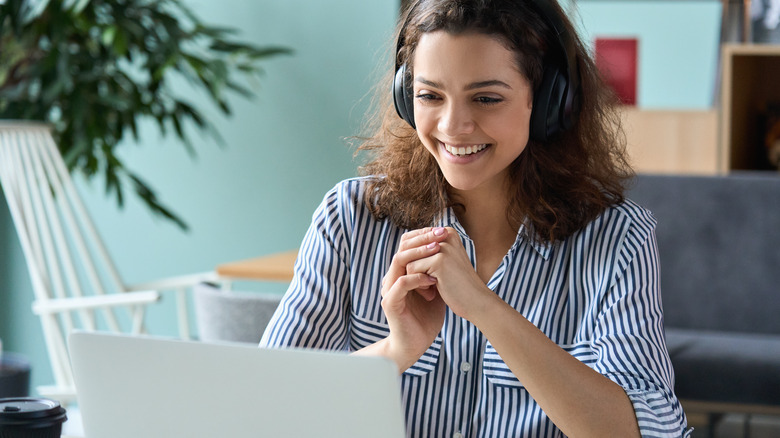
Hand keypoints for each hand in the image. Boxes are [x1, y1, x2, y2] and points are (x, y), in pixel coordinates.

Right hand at [379, 227, 448, 370]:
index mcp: (401, 272)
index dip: (424, 235)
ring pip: (399, 261)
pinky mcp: (390, 302)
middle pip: (402, 247)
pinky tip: (433, 280)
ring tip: (437, 251)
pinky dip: (417, 278)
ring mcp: (389, 289)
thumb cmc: (426, 317)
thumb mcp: (435, 288)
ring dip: (419, 254)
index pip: (407, 244)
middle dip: (423, 238)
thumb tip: (453, 250)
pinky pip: (401, 283)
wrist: (415, 343)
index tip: (443, 230)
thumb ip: (437, 270)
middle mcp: (392, 277)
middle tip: (441, 234)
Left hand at [405, 227, 494, 320]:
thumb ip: (427, 250)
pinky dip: (418, 284)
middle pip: (410, 250)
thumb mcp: (444, 262)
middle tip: (428, 284)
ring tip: (431, 287)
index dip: (416, 261)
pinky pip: (411, 269)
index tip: (430, 275)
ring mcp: (443, 247)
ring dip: (415, 278)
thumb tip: (403, 242)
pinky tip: (432, 292)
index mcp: (448, 232)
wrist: (476, 302)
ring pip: (408, 259)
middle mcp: (446, 235)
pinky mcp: (439, 260)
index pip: (415, 241)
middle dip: (414, 269)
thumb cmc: (458, 284)